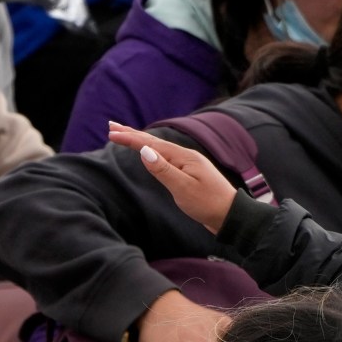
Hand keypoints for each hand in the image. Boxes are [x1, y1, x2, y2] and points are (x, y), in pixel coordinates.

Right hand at [109, 123, 237, 235]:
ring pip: (159, 149)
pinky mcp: (189, 174)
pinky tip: (150, 153)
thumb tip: (144, 151)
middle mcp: (185, 157)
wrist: (230, 216)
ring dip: (141, 142)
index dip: (130, 138)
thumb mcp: (183, 188)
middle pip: (154, 142)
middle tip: (112, 126)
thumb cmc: (208, 204)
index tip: (111, 133)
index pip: (151, 144)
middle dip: (132, 134)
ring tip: (126, 135)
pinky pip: (165, 158)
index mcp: (183, 157)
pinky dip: (152, 152)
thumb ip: (163, 170)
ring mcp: (188, 165)